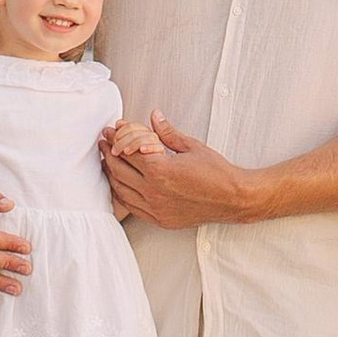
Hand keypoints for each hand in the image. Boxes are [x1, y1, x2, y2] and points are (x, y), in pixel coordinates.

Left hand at [104, 112, 249, 229]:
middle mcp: (154, 191)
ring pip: (120, 190)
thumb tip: (154, 116)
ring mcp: (155, 208)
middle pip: (119, 169)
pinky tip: (119, 184)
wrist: (232, 198)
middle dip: (109, 152)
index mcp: (161, 170)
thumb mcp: (192, 147)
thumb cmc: (215, 172)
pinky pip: (131, 207)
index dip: (118, 137)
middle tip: (104, 141)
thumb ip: (167, 133)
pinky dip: (121, 194)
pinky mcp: (159, 220)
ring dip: (111, 173)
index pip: (128, 150)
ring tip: (107, 160)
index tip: (113, 128)